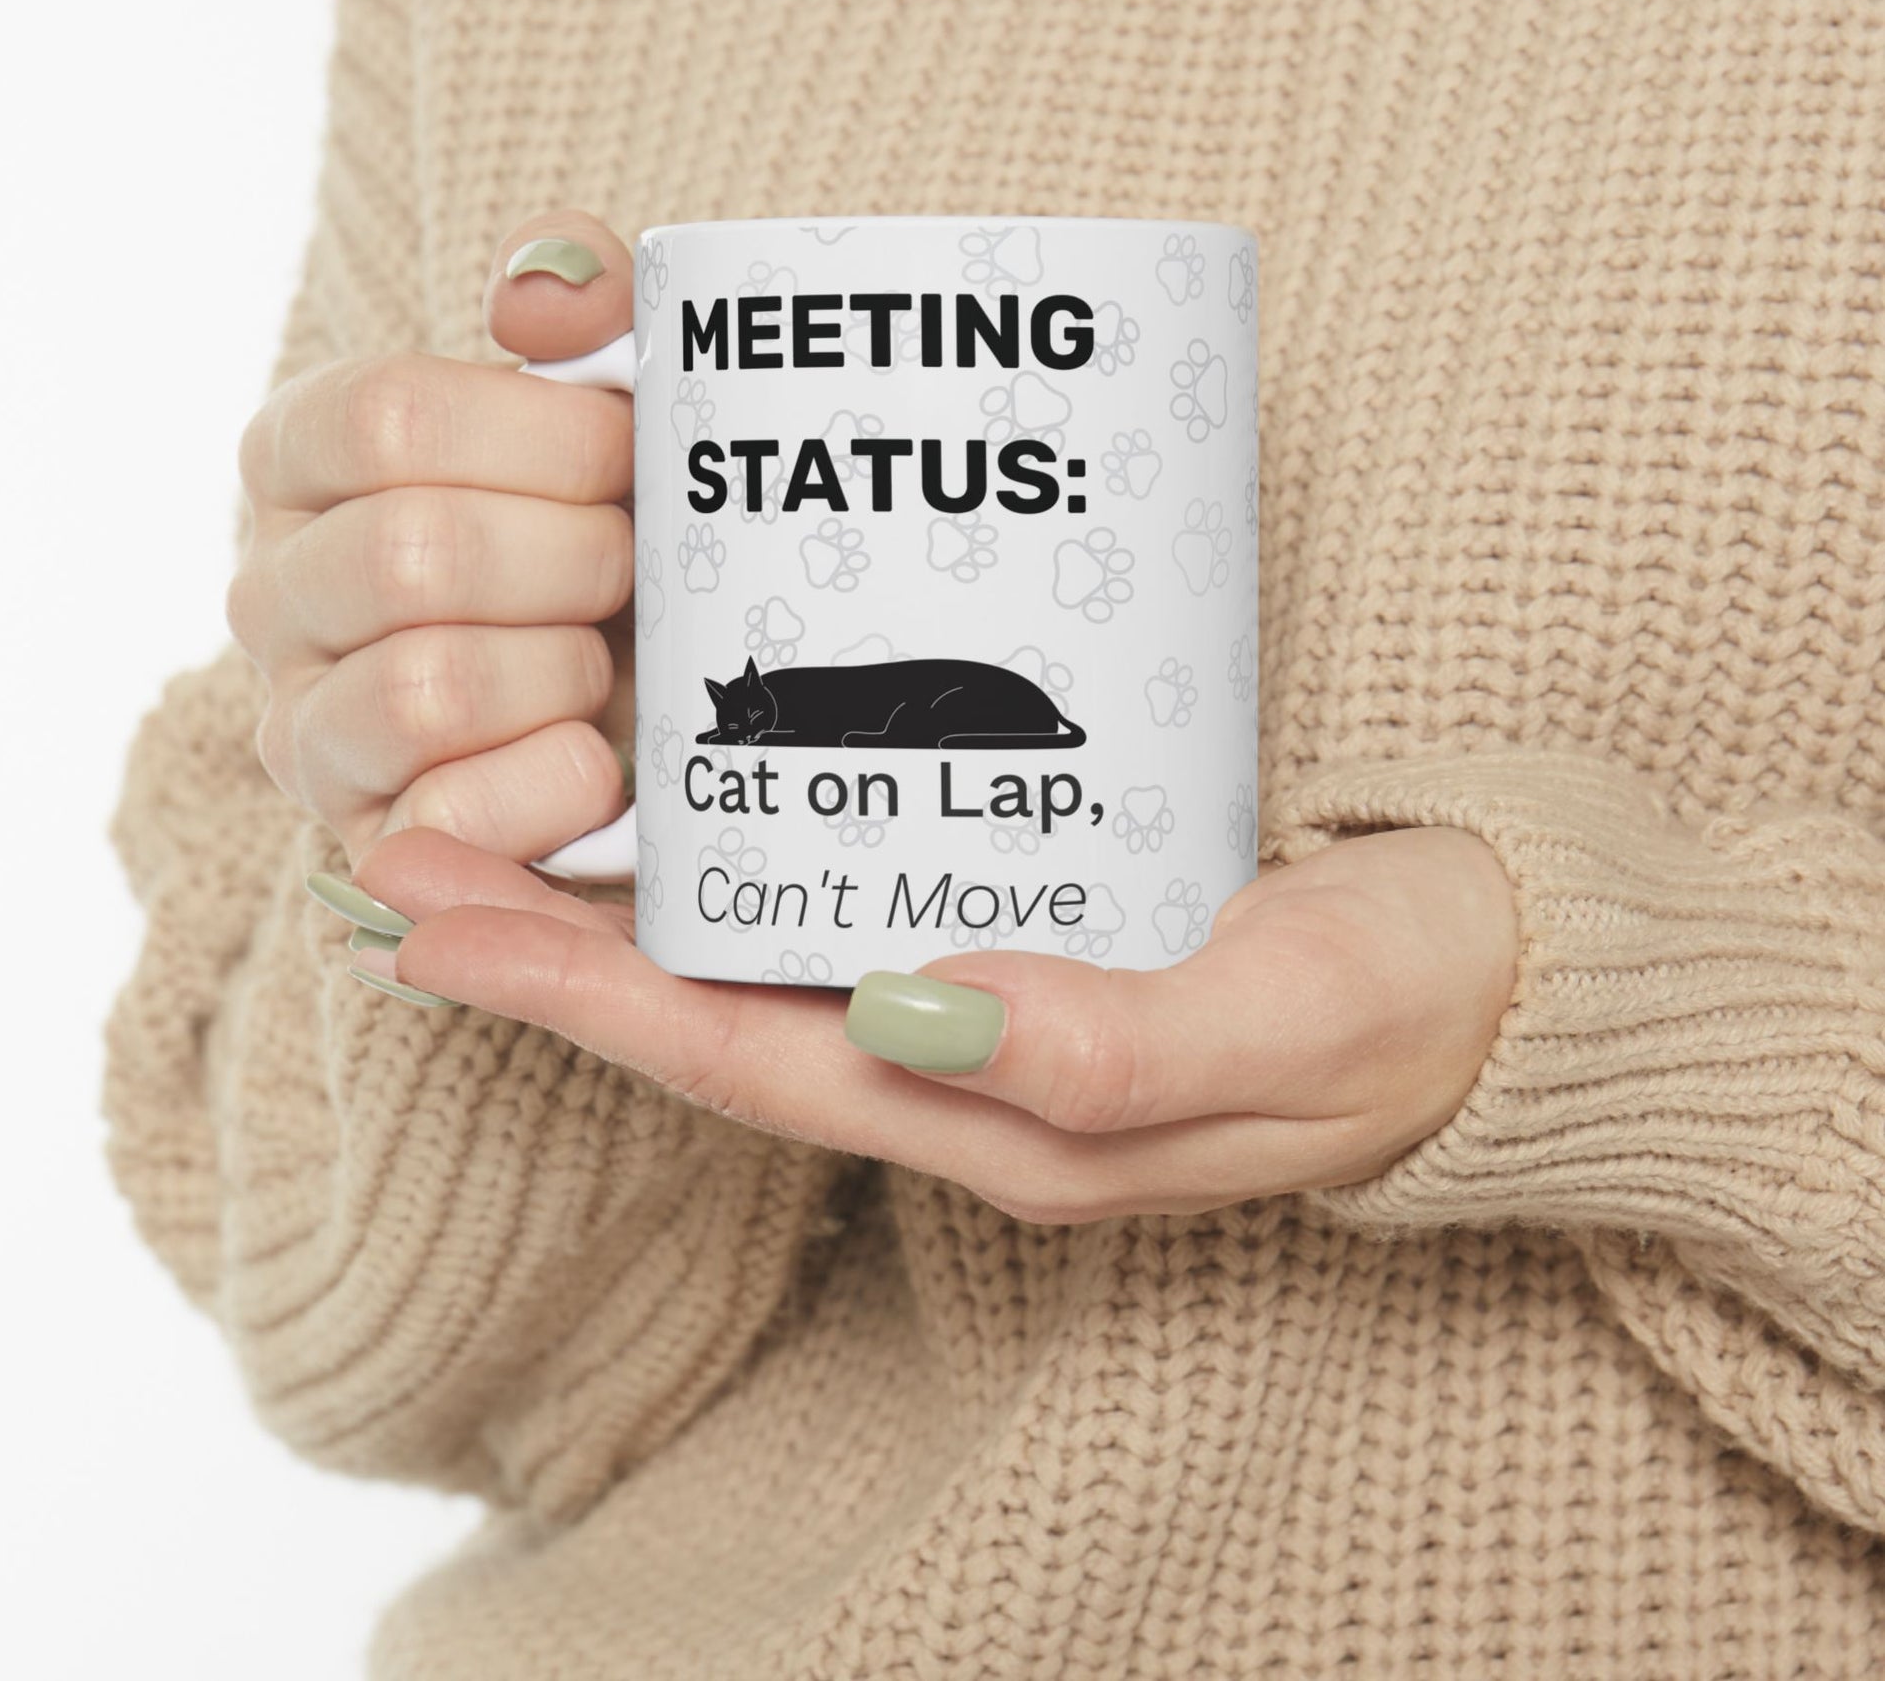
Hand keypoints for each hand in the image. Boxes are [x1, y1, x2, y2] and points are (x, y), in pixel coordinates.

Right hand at [229, 212, 637, 865]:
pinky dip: (557, 782)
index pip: (387, 418)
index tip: (627, 455)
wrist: (650, 693)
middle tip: (631, 567)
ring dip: (564, 670)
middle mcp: (272, 591)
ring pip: (425, 689)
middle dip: (574, 560)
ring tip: (602, 660)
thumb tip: (538, 292)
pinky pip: (450, 818)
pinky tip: (598, 756)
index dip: (545, 439)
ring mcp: (305, 728)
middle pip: (413, 554)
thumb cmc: (617, 525)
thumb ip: (583, 304)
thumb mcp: (614, 397)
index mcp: (303, 457)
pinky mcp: (368, 843)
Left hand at [342, 823, 1517, 1220]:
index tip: (431, 919)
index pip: (745, 1060)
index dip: (579, 997)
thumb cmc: (1409, 999)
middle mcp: (971, 1074)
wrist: (1510, 978)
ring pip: (765, 967)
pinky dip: (744, 866)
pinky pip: (848, 912)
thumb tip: (909, 1013)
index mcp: (1006, 1115)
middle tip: (401, 853)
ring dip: (623, 905)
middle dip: (550, 950)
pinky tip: (696, 795)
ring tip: (496, 815)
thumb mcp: (1286, 1021)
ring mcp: (992, 1011)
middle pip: (716, 1018)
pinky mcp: (1031, 934)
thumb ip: (1108, 1043)